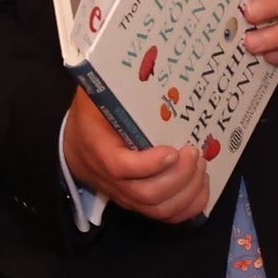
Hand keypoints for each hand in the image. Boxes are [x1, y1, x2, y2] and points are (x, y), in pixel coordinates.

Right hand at [61, 88, 210, 223]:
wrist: (76, 146)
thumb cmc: (93, 115)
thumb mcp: (95, 95)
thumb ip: (111, 84)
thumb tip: (140, 60)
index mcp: (98, 149)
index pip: (121, 167)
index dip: (149, 164)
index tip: (173, 150)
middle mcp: (110, 180)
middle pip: (147, 194)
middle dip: (180, 177)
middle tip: (195, 153)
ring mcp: (125, 195)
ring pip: (159, 209)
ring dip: (188, 191)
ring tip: (201, 165)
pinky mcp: (139, 203)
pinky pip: (165, 216)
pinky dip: (189, 206)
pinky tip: (202, 186)